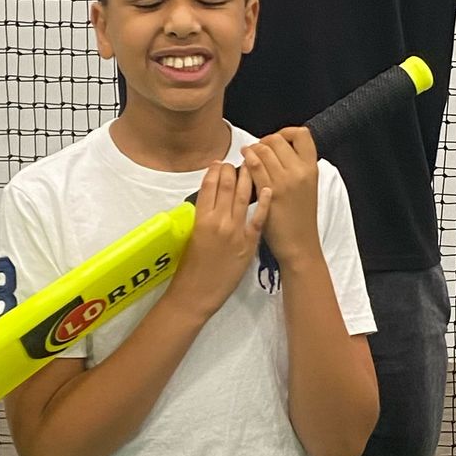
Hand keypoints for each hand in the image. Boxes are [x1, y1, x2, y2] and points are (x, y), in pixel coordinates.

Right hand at [170, 159, 260, 322]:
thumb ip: (202, 219)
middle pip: (227, 186)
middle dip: (232, 169)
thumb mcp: (191, 237)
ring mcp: (236, 231)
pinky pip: (258, 218)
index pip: (209, 186)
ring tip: (251, 166)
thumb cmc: (188, 269)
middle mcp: (219, 221)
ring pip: (243, 196)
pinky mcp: (249, 243)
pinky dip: (264, 201)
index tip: (218, 163)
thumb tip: (211, 204)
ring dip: (248, 178)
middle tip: (236, 161)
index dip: (214, 171)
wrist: (196, 294)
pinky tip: (267, 188)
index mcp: (201, 219)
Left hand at [243, 126, 320, 265]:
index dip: (287, 132)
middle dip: (265, 141)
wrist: (299, 243)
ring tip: (249, 153)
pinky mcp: (268, 192)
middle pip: (277, 139)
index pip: (302, 135)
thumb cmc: (301, 218)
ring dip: (253, 148)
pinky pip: (253, 166)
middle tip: (260, 149)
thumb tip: (282, 150)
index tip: (279, 139)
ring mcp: (283, 181)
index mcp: (311, 169)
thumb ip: (299, 167)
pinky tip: (243, 160)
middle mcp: (299, 172)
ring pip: (263, 150)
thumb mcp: (308, 187)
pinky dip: (246, 159)